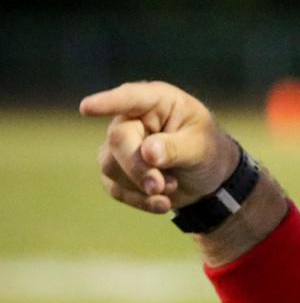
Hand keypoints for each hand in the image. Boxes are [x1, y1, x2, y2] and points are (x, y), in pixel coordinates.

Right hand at [79, 81, 239, 215]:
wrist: (208, 176)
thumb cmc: (208, 150)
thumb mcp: (202, 147)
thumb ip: (176, 148)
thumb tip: (147, 152)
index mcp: (157, 101)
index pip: (130, 98)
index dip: (108, 102)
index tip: (86, 108)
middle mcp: (133, 118)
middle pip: (118, 141)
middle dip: (138, 168)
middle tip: (161, 186)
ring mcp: (120, 144)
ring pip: (111, 166)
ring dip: (141, 185)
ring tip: (172, 187)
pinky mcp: (116, 170)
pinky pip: (115, 188)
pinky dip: (139, 200)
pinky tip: (163, 204)